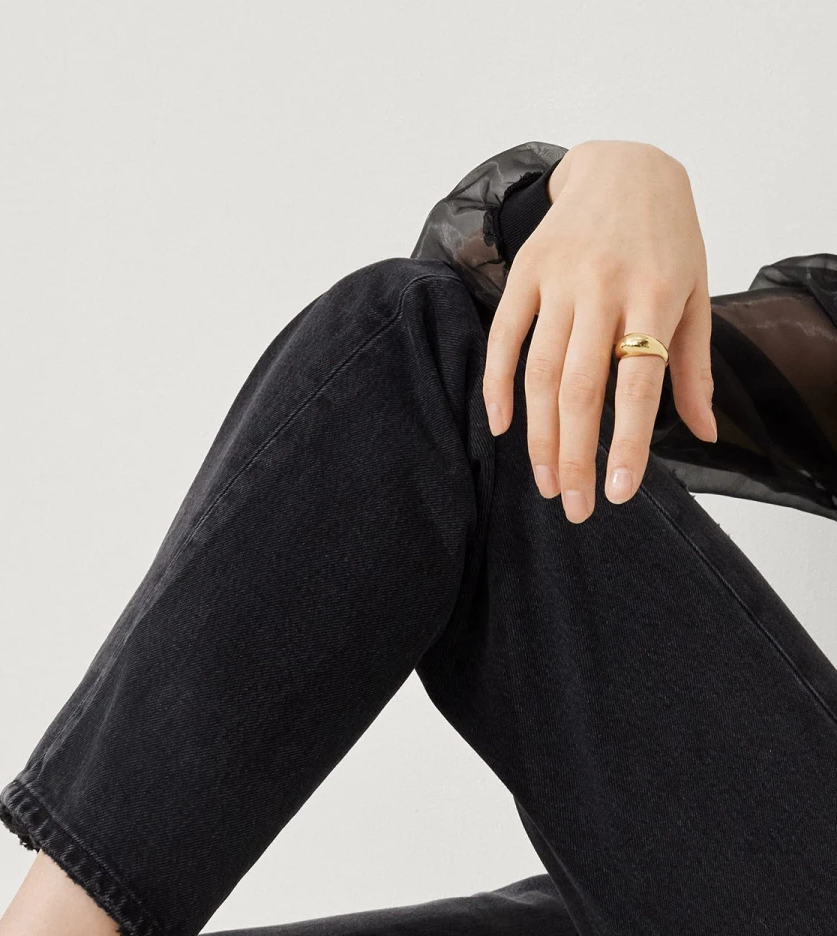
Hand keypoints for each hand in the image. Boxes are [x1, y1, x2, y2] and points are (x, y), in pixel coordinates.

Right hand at [482, 141, 717, 523]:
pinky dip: (497, 387)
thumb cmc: (667, 238)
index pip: (638, 383)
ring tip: (546, 482)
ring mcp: (560, 279)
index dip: (626, 443)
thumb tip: (702, 433)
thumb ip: (693, 366)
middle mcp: (605, 286)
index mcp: (656, 292)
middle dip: (575, 455)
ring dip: (540, 436)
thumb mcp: (694, 293)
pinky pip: (503, 340)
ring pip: (540, 373)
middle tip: (572, 505)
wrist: (625, 166)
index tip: (616, 493)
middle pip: (582, 388)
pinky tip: (501, 428)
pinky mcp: (524, 273)